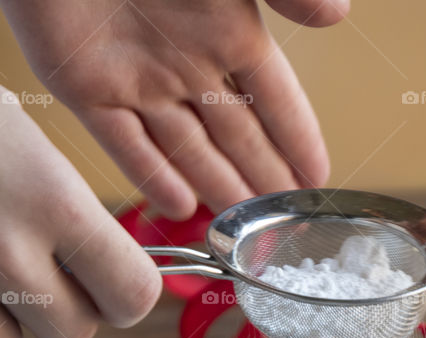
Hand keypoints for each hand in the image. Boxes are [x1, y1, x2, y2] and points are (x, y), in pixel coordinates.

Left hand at [0, 0, 348, 218]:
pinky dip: (152, 175)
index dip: (299, 139)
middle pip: (236, 135)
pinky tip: (182, 207)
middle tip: (284, 223)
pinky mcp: (85, 87)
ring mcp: (138, 79)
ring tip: (242, 228)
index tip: (318, 178)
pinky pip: (125, 143)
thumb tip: (340, 14)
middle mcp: (189, 62)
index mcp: (229, 29)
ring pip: (187, 149)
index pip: (277, 99)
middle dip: (262, 178)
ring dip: (216, 187)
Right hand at [0, 42, 161, 337]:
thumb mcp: (27, 145)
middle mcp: (5, 254)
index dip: (127, 295)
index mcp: (55, 203)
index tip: (115, 285)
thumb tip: (104, 268)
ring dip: (0, 322)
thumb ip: (70, 214)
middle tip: (39, 270)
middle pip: (73, 333)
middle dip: (65, 309)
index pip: (132, 293)